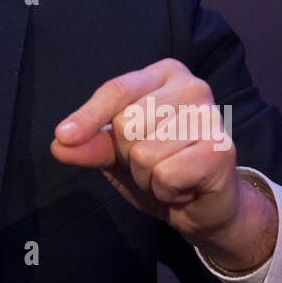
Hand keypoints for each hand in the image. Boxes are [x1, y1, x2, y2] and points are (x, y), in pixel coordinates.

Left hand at [50, 58, 276, 271]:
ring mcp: (210, 116)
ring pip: (144, 153)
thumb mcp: (117, 155)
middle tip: (154, 163)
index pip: (117, 90)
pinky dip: (166, 190)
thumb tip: (60, 144)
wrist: (204, 207)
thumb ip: (92, 145)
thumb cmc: (162, 169)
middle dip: (128, 156)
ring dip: (148, 177)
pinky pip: (166, 174)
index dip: (88, 116)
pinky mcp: (221, 149)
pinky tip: (185, 187)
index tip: (64, 136)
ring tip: (170, 175)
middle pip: (127, 123)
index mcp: (164, 75)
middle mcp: (192, 87)